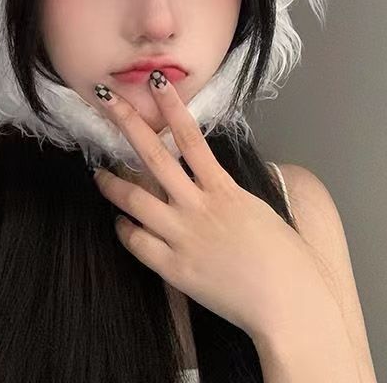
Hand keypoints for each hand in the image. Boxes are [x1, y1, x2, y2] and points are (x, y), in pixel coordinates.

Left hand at [90, 71, 341, 342]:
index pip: (190, 137)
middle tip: (107, 102)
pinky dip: (125, 229)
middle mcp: (197, 207)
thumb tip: (214, 182)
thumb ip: (230, 193)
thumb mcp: (259, 210)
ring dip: (112, 183)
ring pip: (135, 200)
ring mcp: (183, 237)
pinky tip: (121, 222)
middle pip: (153, 157)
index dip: (171, 106)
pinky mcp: (174, 269)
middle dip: (128, 124)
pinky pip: (137, 243)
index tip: (155, 82)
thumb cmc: (286, 259)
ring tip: (98, 173)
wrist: (288, 305)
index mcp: (223, 189)